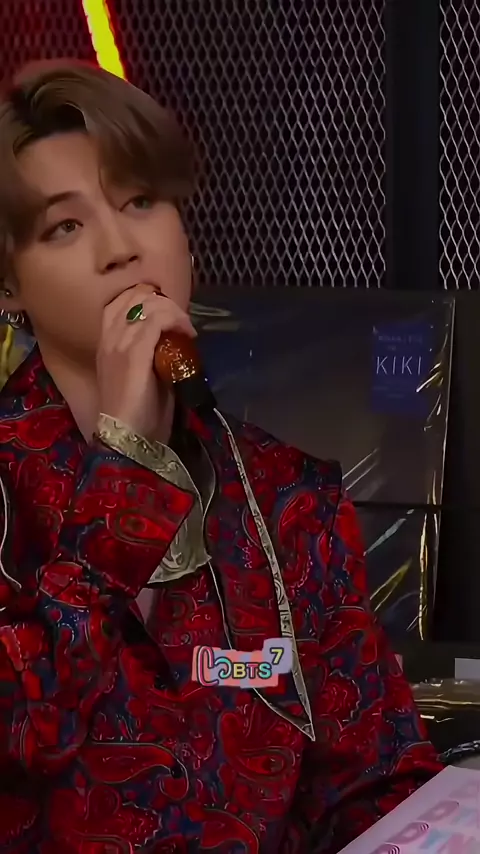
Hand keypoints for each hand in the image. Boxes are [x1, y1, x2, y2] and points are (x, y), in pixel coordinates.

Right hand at [96, 285, 196, 440]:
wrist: (126, 436)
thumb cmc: (136, 413)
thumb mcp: (139, 374)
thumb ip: (149, 353)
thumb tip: (173, 340)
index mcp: (105, 343)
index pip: (120, 301)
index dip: (147, 299)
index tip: (168, 315)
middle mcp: (109, 337)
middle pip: (135, 296)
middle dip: (163, 303)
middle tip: (181, 321)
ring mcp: (120, 344)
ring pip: (149, 305)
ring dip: (173, 312)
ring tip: (186, 329)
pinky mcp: (135, 353)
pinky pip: (157, 321)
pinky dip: (176, 321)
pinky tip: (188, 335)